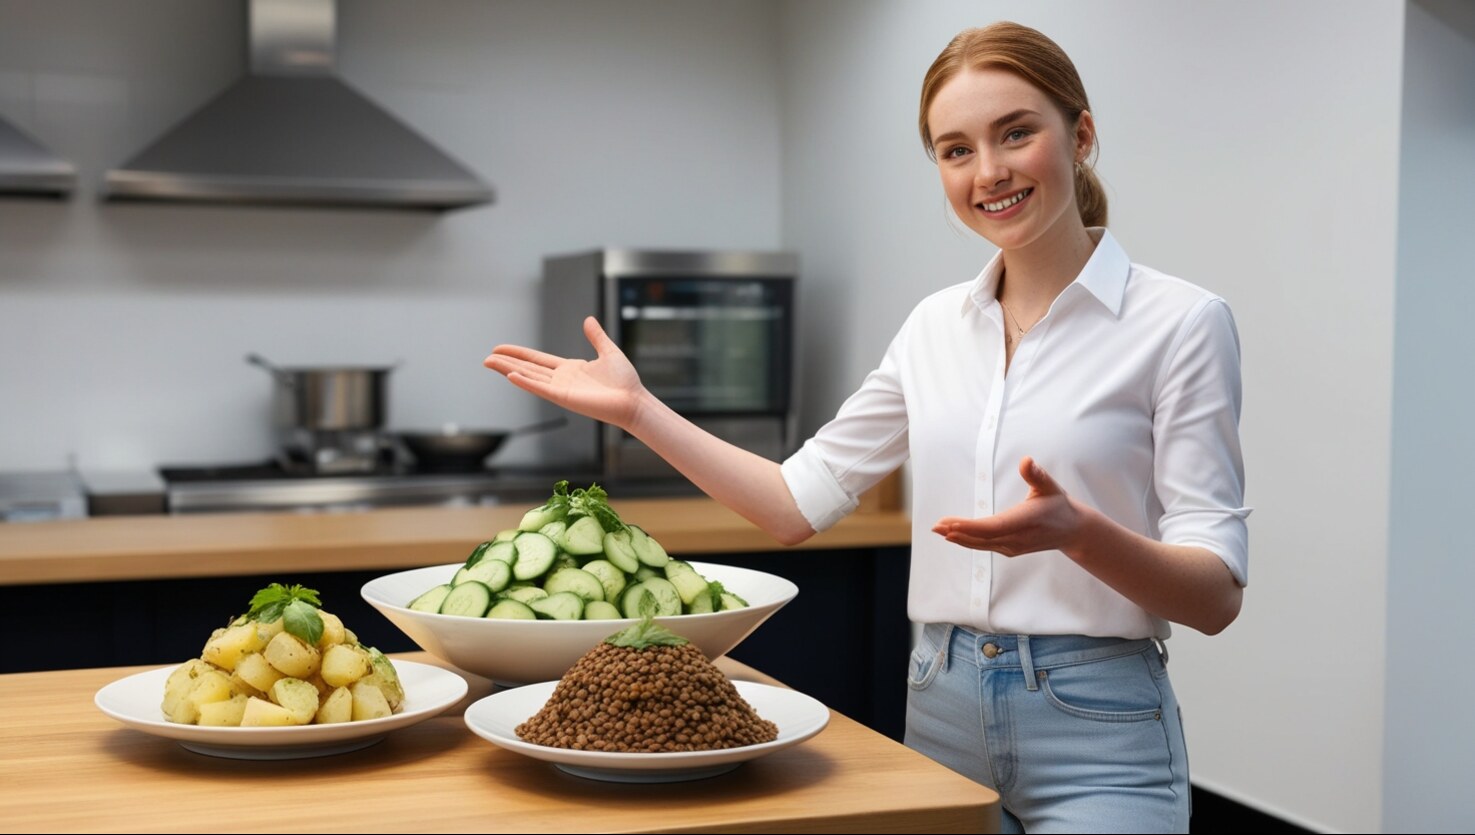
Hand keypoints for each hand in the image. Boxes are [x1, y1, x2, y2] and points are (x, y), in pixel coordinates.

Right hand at [483, 317, 645, 429]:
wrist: (634, 400)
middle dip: (507, 362)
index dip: (519, 354)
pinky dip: (525, 382)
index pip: (537, 360)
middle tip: (486, 358)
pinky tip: (511, 376)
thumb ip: (596, 337)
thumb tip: (588, 319)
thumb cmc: (625, 382)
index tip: (501, 349)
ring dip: (508, 370)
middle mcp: (562, 379)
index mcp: (570, 369)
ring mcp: (561, 389)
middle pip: (527, 368)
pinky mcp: (565, 398)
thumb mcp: (609, 352)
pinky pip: (541, 389)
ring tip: (489, 363)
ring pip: (529, 377)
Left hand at [932, 457, 1087, 556]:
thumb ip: (1036, 474)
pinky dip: (968, 541)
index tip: (952, 524)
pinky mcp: (1010, 549)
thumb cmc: (1058, 504)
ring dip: (959, 537)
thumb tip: (1026, 461)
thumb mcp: (1050, 486)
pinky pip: (985, 546)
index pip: (994, 526)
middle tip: (936, 526)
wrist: (1072, 530)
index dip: (971, 527)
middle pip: (982, 537)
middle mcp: (1017, 537)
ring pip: (981, 544)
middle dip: (957, 531)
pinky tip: (954, 536)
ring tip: (939, 530)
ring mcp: (1013, 546)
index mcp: (1025, 520)